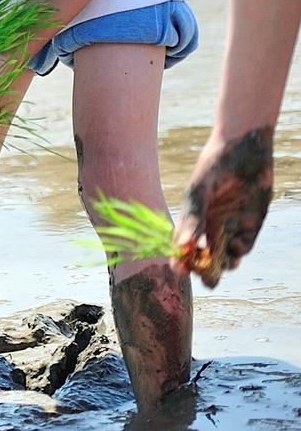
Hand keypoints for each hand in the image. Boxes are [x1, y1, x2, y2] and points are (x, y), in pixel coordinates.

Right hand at [174, 125, 274, 286]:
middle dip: (204, 269)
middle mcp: (209, 224)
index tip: (178, 269)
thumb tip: (184, 246)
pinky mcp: (251, 224)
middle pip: (204, 255)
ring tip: (222, 268)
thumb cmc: (214, 165)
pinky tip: (235, 254)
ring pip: (224, 254)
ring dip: (222, 264)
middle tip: (206, 280)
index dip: (180, 258)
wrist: (244, 150)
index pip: (183, 244)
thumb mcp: (200, 191)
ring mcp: (230, 225)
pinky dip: (238, 253)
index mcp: (192, 217)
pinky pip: (243, 246)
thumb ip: (194, 218)